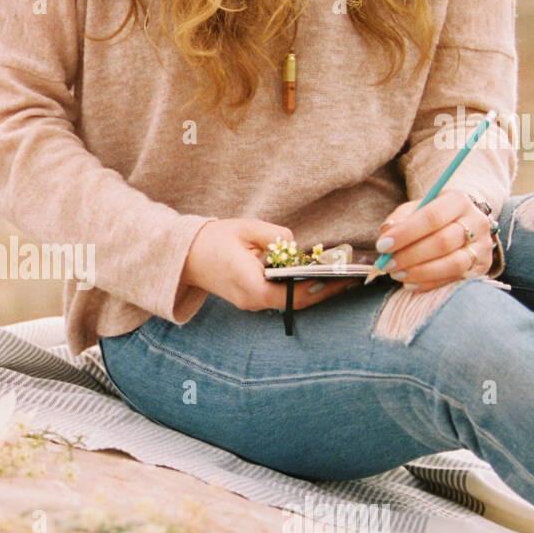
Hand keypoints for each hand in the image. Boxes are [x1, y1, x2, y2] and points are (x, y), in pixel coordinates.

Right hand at [183, 218, 356, 312]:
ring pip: (290, 302)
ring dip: (314, 291)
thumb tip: (296, 246)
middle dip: (325, 291)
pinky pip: (281, 298)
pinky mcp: (250, 299)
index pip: (295, 292)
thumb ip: (276, 236)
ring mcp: (250, 303)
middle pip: (297, 302)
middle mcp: (253, 301)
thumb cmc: (213, 240)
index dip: (322, 286)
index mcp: (252, 286)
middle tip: (350, 279)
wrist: (183, 256)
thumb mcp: (246, 229)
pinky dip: (299, 290)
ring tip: (338, 278)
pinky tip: (315, 278)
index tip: (344, 277)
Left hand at [375, 190, 493, 291]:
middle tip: (387, 265)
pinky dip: (429, 284)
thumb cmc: (435, 217)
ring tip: (397, 274)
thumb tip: (387, 233)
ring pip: (453, 264)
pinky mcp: (481, 268)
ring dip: (420, 272)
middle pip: (443, 242)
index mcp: (458, 201)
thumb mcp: (417, 209)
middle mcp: (477, 223)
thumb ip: (400, 219)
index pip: (432, 217)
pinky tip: (410, 284)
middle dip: (410, 256)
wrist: (466, 223)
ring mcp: (482, 247)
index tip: (382, 245)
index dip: (406, 233)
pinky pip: (454, 280)